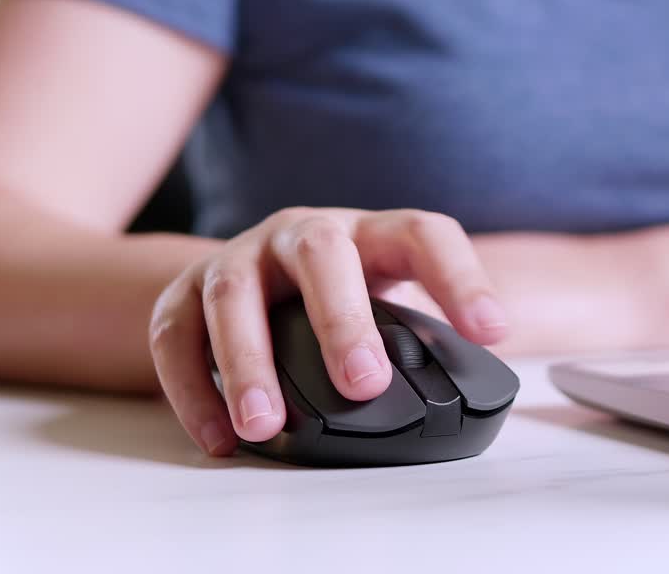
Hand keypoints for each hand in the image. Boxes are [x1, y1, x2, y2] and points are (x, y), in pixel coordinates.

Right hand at [147, 207, 509, 455]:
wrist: (256, 269)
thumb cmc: (341, 291)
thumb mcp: (386, 294)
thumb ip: (417, 332)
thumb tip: (470, 389)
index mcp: (370, 233)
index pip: (425, 235)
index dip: (460, 278)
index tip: (492, 331)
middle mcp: (304, 233)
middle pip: (322, 254)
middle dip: (341, 319)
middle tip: (363, 384)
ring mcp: (241, 256)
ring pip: (235, 293)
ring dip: (249, 361)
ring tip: (266, 425)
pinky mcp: (185, 290)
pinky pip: (176, 333)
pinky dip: (192, 389)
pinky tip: (219, 436)